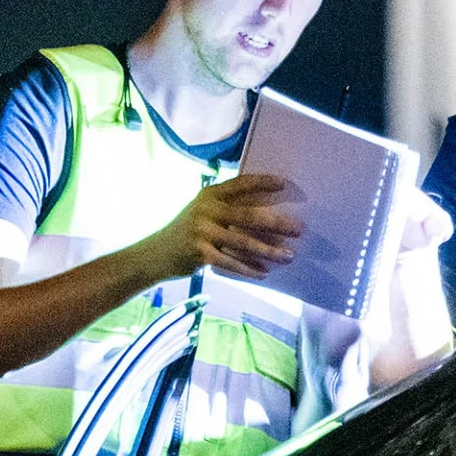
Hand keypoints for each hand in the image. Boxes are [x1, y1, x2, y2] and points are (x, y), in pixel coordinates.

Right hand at [152, 173, 301, 281]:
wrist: (156, 253)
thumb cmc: (188, 231)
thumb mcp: (203, 211)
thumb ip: (226, 208)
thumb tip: (264, 215)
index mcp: (210, 194)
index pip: (241, 184)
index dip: (263, 183)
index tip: (285, 185)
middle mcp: (206, 210)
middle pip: (248, 216)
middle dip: (276, 223)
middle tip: (299, 229)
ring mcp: (203, 232)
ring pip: (243, 243)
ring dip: (269, 251)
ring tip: (289, 256)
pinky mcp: (200, 253)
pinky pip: (231, 262)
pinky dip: (249, 269)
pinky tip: (264, 273)